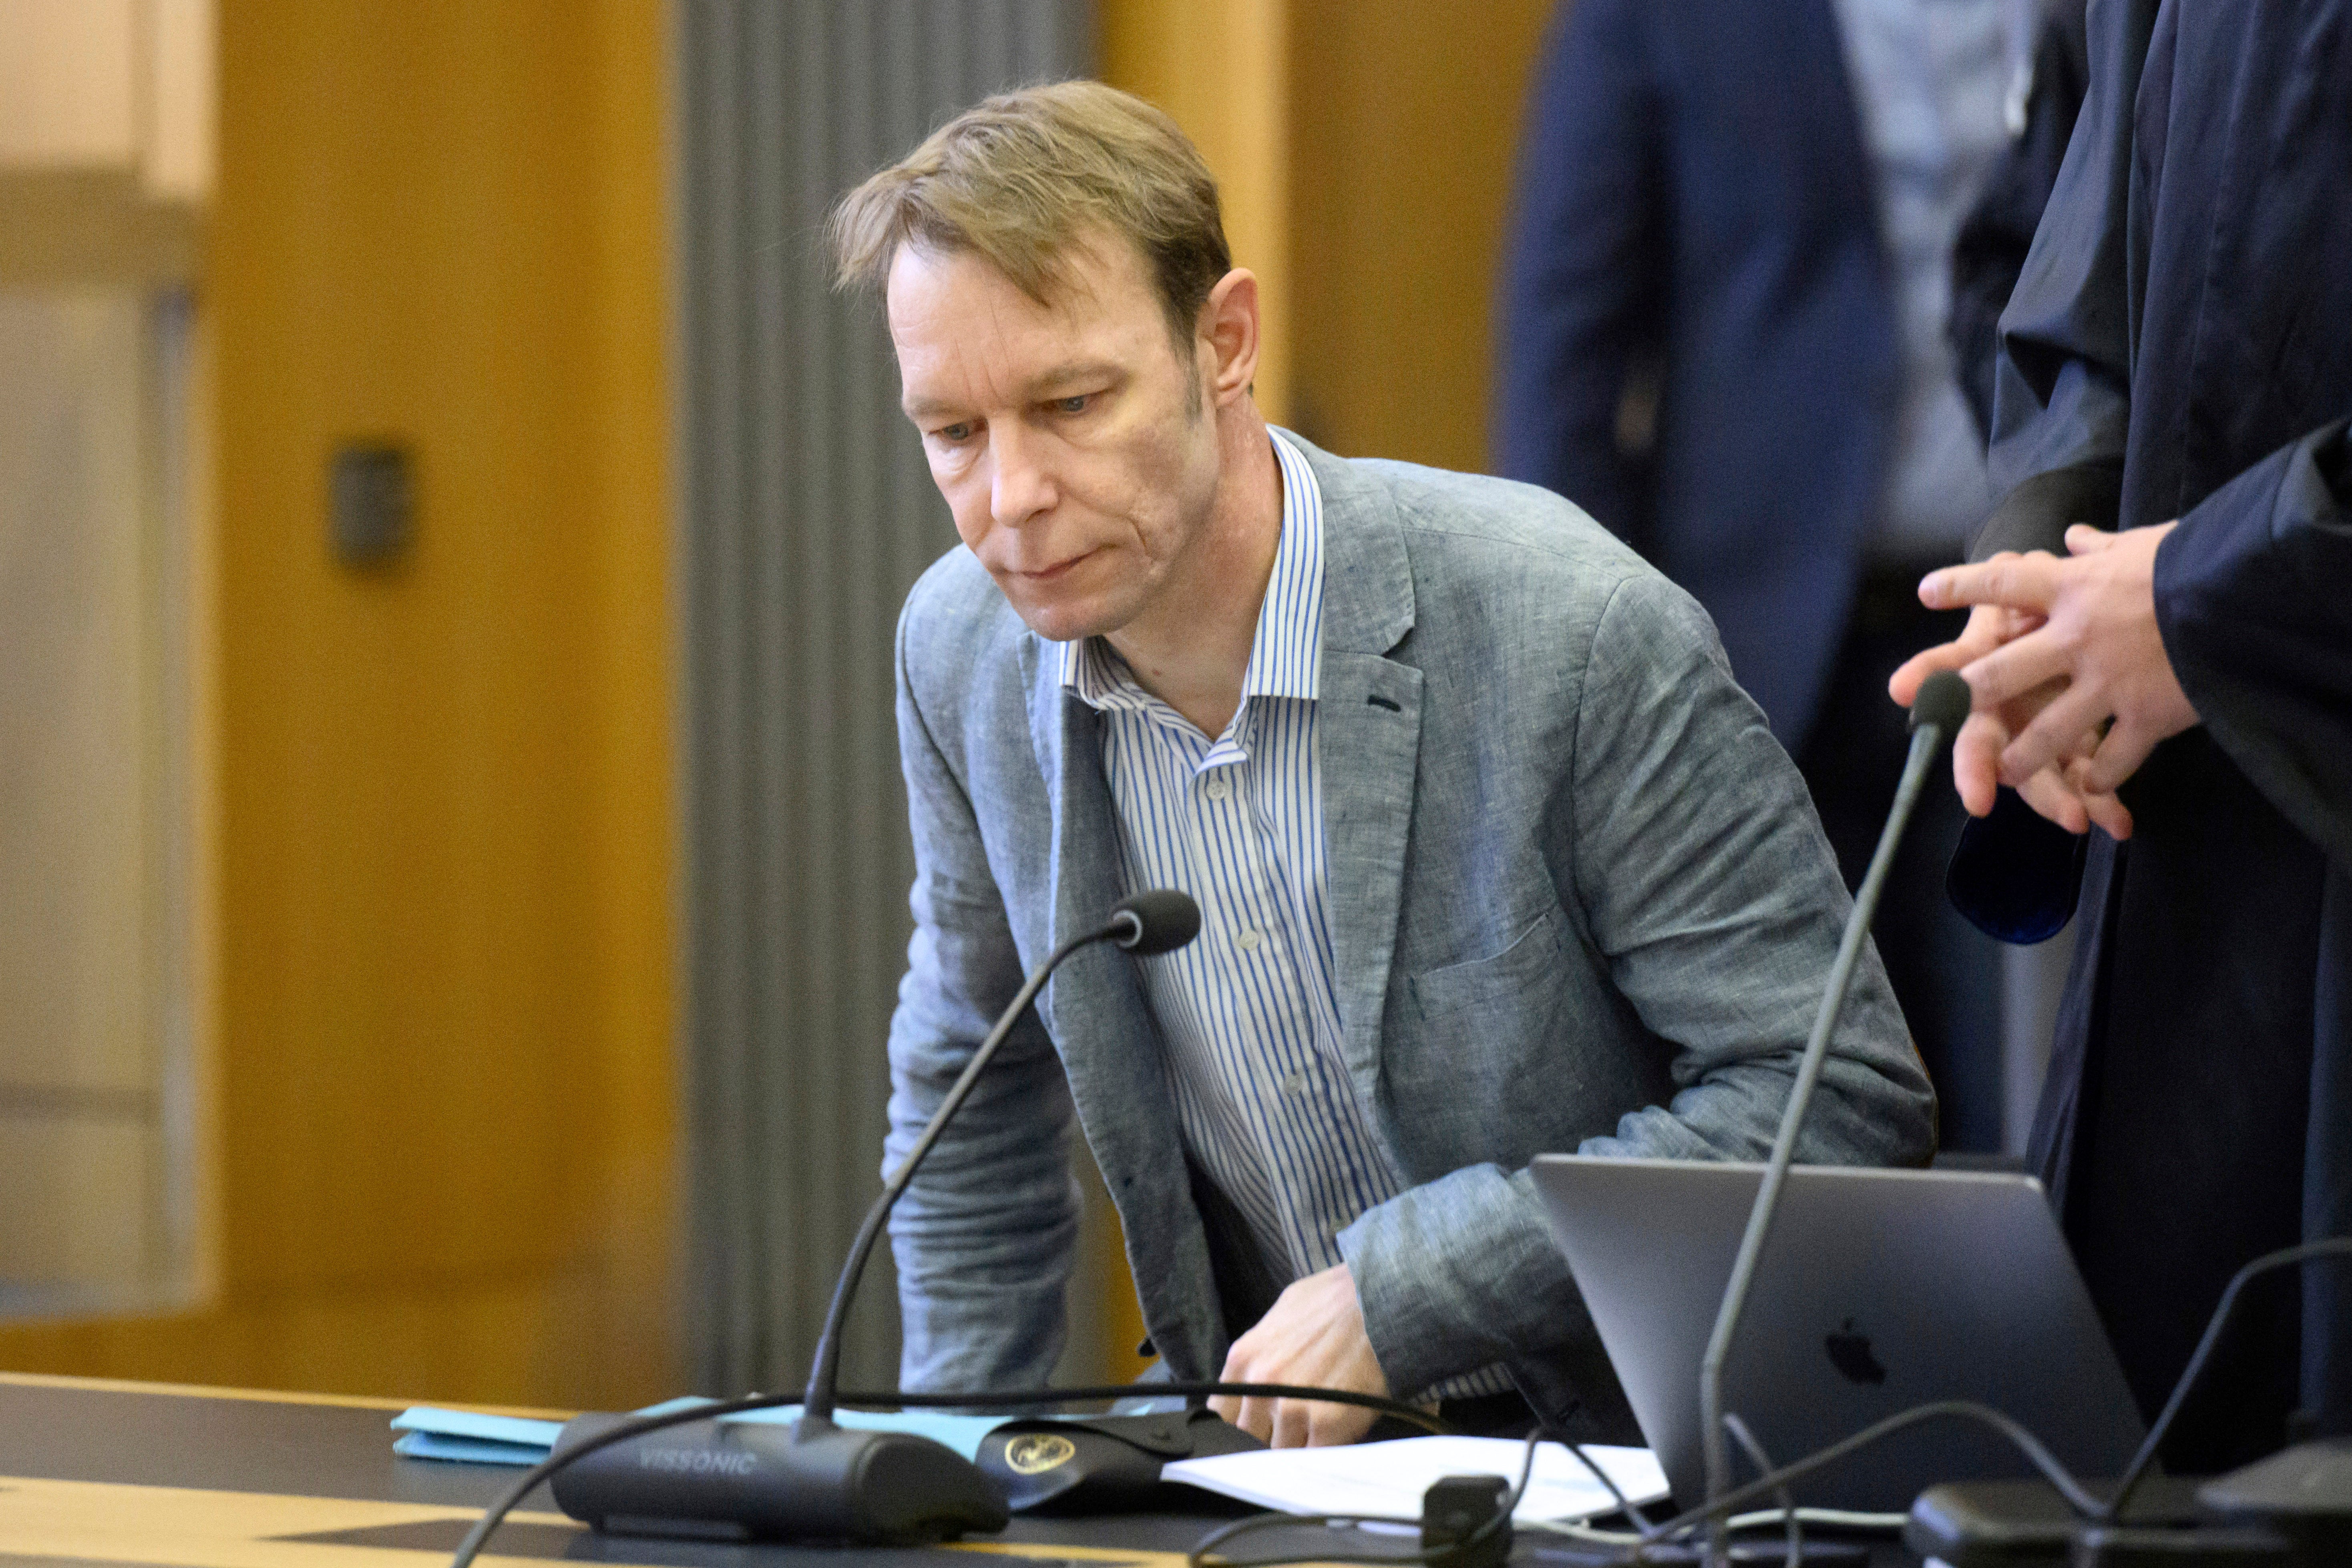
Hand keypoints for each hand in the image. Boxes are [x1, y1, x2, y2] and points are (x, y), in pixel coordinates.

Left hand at [1208, 1263, 1389, 1446]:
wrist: (1383, 1300)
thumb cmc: (1336, 1300)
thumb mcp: (1282, 1313)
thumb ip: (1261, 1351)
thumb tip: (1252, 1378)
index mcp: (1244, 1358)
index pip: (1220, 1416)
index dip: (1238, 1427)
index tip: (1252, 1431)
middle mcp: (1261, 1386)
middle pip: (1248, 1439)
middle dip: (1267, 1439)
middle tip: (1291, 1432)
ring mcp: (1293, 1408)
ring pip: (1282, 1453)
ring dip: (1300, 1446)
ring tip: (1321, 1428)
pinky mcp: (1327, 1425)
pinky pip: (1314, 1458)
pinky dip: (1324, 1455)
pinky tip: (1336, 1439)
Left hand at [1914, 523, 2198, 838]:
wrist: (2249, 593)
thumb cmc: (2197, 561)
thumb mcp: (2144, 544)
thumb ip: (2101, 549)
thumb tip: (2074, 537)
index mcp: (2073, 589)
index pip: (2003, 583)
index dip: (1962, 586)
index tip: (1927, 592)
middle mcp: (2077, 638)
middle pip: (2000, 673)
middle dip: (1961, 698)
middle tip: (1930, 714)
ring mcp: (2109, 682)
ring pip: (2047, 734)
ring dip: (2022, 761)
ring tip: (2006, 776)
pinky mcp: (2147, 716)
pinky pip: (2113, 759)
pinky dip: (2100, 779)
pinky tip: (2091, 789)